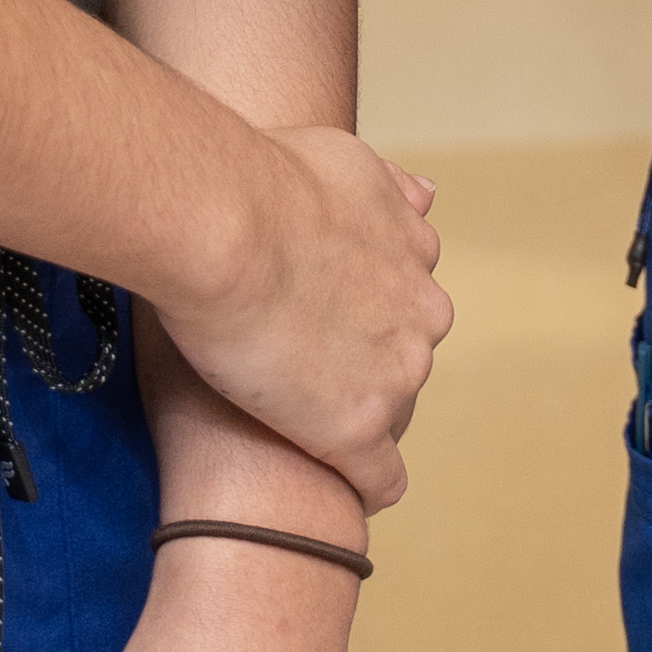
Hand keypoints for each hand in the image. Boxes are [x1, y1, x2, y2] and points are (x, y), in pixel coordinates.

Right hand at [166, 126, 448, 510]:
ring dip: (355, 419)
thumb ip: (388, 187)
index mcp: (412, 251)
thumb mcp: (344, 159)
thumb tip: (427, 197)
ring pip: (392, 412)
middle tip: (298, 373)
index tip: (324, 325)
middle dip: (363, 365)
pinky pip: (380, 476)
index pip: (404, 297)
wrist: (225, 225)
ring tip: (305, 434)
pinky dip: (364, 484)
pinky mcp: (356, 430)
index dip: (362, 314)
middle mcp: (418, 314)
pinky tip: (344, 491)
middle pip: (402, 355)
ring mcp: (394, 375)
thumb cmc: (263, 179)